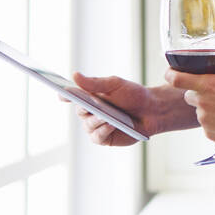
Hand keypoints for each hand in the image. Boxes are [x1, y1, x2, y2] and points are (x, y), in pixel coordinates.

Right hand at [65, 73, 189, 146]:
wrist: (152, 111)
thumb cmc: (134, 95)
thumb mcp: (115, 85)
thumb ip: (95, 83)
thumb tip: (75, 76)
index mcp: (90, 96)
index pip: (72, 96)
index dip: (64, 94)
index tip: (61, 93)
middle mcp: (90, 112)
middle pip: (79, 111)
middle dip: (86, 108)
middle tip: (93, 105)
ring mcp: (96, 126)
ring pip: (88, 125)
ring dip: (97, 120)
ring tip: (107, 116)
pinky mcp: (104, 138)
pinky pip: (97, 137)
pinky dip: (103, 130)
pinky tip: (112, 124)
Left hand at [165, 31, 214, 150]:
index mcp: (210, 85)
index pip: (177, 79)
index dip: (169, 74)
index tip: (169, 72)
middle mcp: (204, 104)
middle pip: (190, 95)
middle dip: (200, 93)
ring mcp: (206, 121)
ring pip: (200, 111)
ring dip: (209, 108)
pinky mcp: (211, 135)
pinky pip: (207, 126)